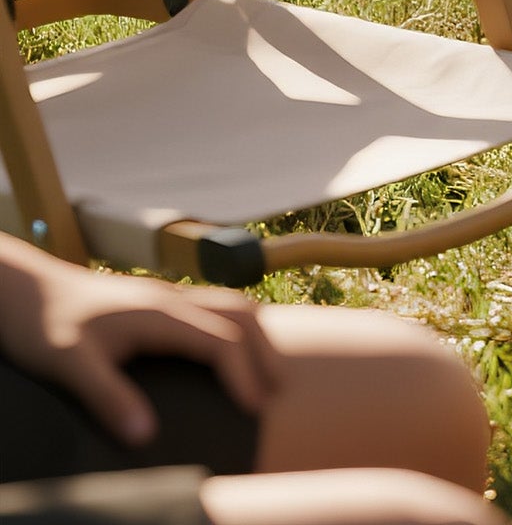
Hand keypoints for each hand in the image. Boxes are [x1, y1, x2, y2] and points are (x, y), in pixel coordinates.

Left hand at [0, 233, 276, 445]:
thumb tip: (147, 436)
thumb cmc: (42, 323)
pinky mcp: (157, 298)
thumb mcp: (69, 365)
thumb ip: (109, 398)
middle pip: (240, 315)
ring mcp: (166, 294)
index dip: (244, 374)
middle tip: (276, 392)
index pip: (221, 341)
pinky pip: (213, 305)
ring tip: (264, 370)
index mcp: (160, 313)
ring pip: (231, 304)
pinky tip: (227, 347)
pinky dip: (236, 325)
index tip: (256, 409)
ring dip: (256, 335)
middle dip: (265, 352)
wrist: (22, 286)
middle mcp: (172, 298)